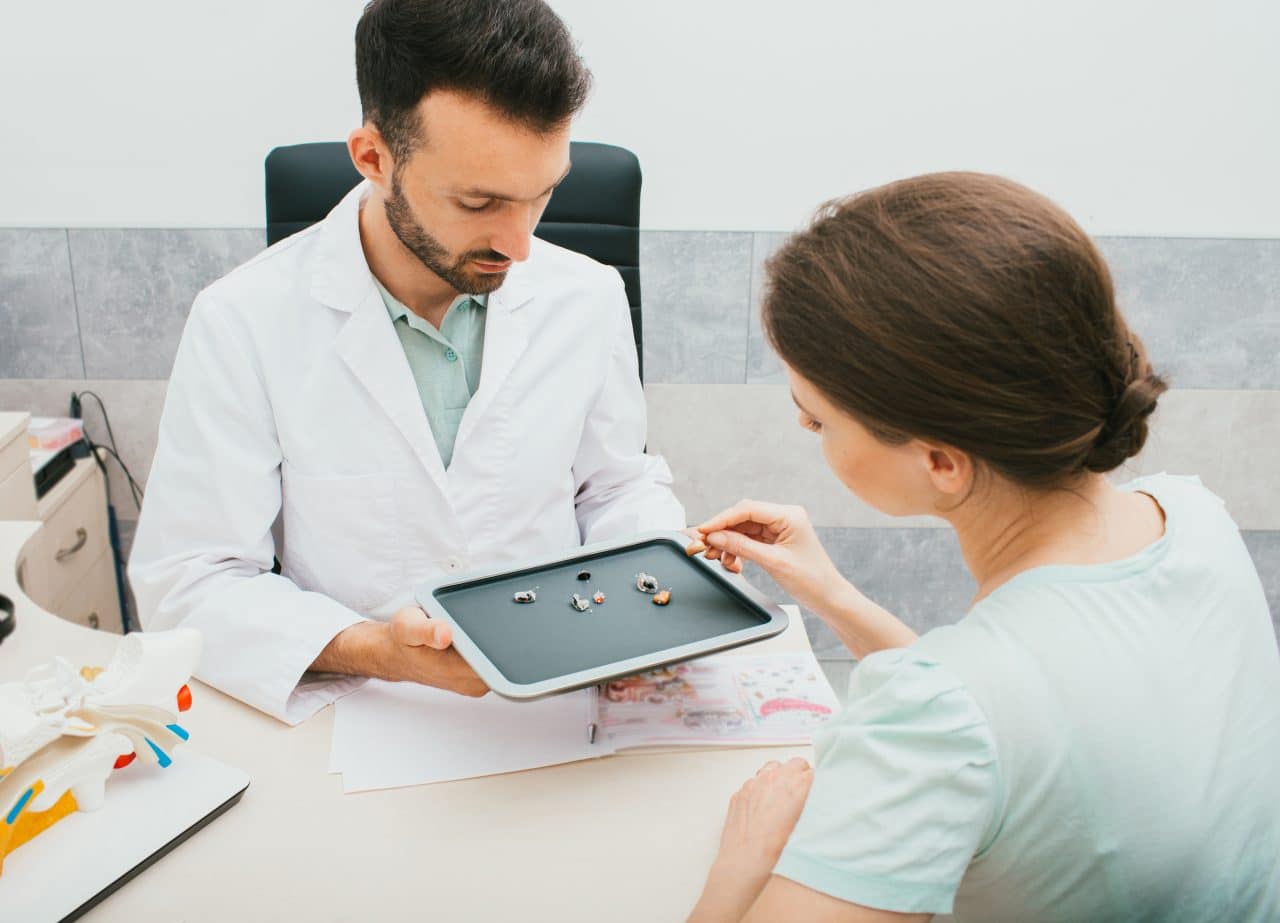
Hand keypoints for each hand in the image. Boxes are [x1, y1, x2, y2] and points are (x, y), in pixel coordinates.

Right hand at [312, 607, 488, 696]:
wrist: (396, 653)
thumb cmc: (402, 639)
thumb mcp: (408, 626)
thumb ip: (426, 630)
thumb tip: (444, 634)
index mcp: (455, 670)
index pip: (496, 661)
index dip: (504, 641)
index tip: (501, 625)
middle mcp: (469, 682)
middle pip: (505, 661)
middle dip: (502, 638)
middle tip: (488, 620)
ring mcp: (475, 683)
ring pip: (502, 663)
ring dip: (497, 643)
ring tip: (477, 627)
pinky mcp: (476, 679)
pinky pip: (495, 663)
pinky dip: (491, 648)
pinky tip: (478, 636)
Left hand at [691, 758, 813, 921]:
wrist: (744, 863)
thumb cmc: (774, 852)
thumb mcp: (805, 828)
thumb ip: (812, 806)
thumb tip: (816, 800)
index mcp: (797, 787)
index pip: (815, 772)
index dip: (818, 783)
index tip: (818, 792)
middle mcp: (776, 779)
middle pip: (796, 764)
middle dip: (801, 775)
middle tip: (803, 794)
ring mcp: (755, 783)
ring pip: (774, 767)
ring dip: (781, 777)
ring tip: (783, 797)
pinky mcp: (741, 791)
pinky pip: (756, 780)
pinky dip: (762, 787)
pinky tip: (764, 807)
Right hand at [695, 500, 850, 615]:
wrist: (828, 597)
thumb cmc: (811, 580)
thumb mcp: (773, 562)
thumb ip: (742, 547)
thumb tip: (716, 537)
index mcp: (789, 515)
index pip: (747, 510)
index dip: (722, 519)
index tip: (703, 530)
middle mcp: (784, 517)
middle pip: (743, 517)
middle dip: (722, 531)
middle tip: (704, 545)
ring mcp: (780, 528)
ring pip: (744, 529)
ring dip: (727, 542)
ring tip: (715, 557)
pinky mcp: (776, 540)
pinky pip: (749, 540)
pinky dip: (737, 549)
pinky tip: (729, 560)